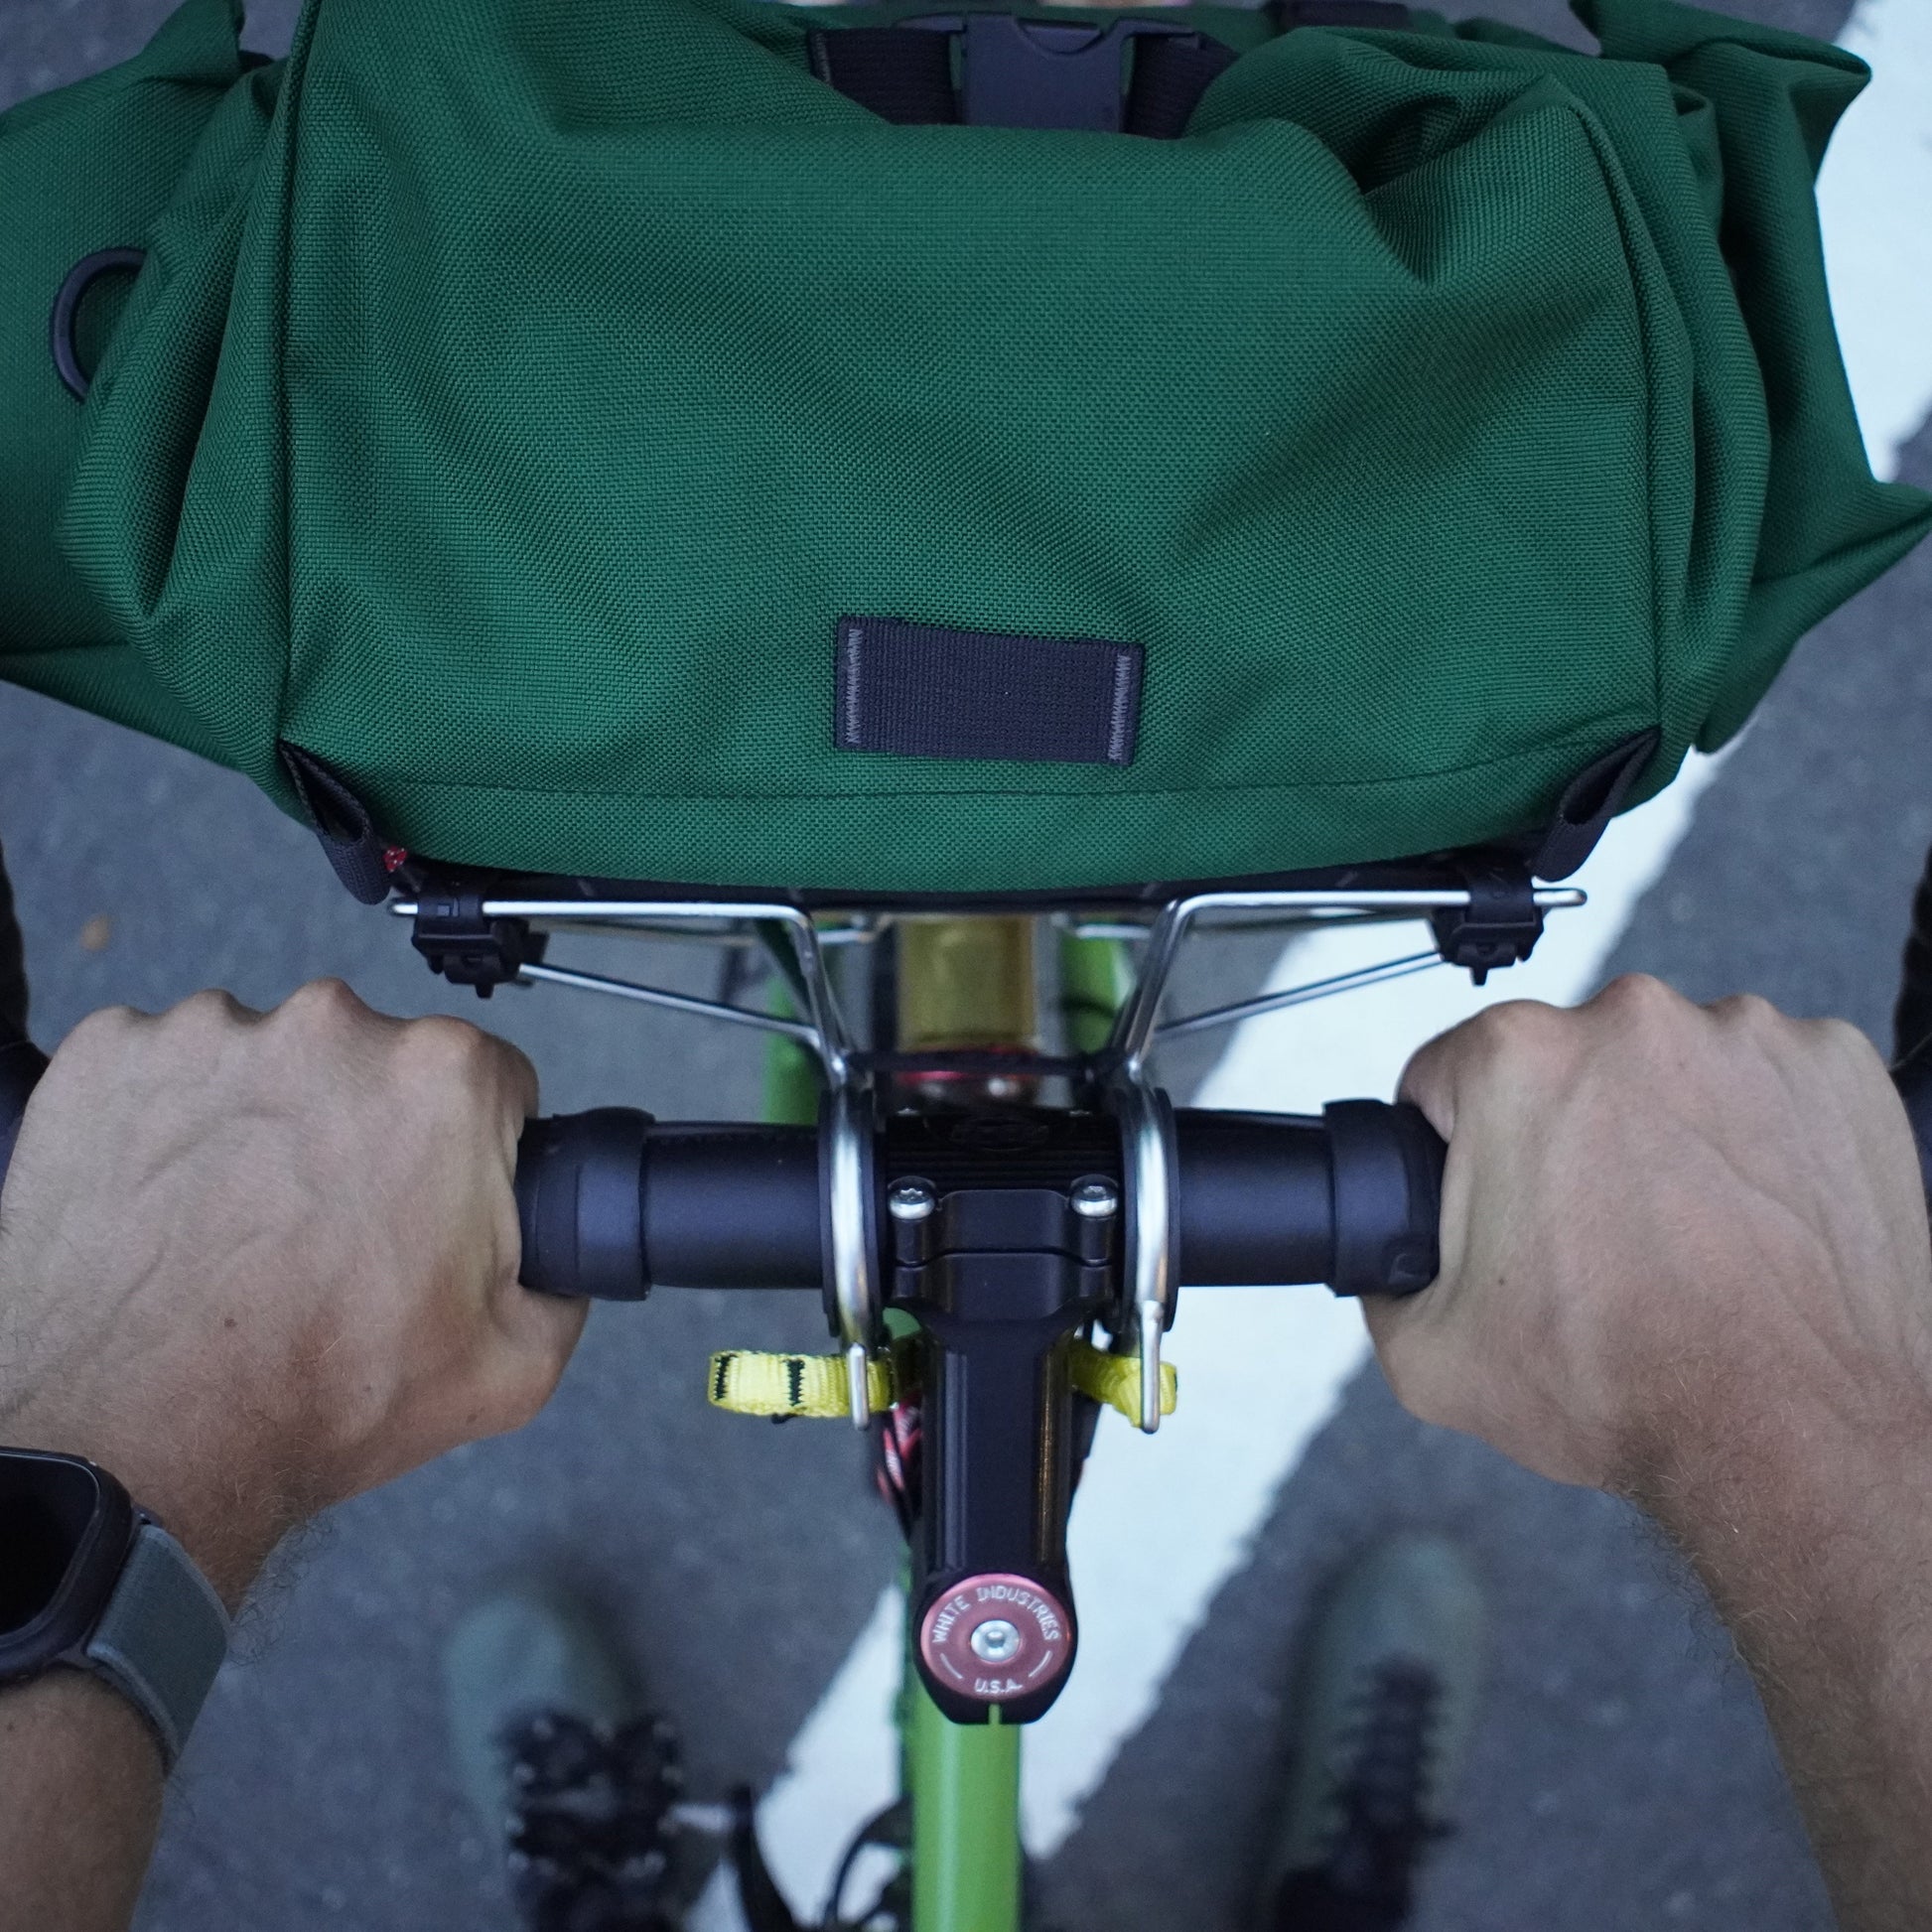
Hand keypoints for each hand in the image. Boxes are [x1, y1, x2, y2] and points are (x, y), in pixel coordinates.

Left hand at [0, 981, 583, 1604]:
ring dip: (257, 1124)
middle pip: (369, 1060)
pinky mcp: (109, 1059)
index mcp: (441, 1079)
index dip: (464, 1147)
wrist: (140, 1441)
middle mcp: (329, 1030)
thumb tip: (562, 1259)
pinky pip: (159, 1071)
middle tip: (327, 1230)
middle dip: (357, 1130)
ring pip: (262, 1060)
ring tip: (238, 1229)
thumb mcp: (511, 1368)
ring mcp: (208, 1036)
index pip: (486, 1077)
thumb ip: (565, 1287)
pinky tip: (170, 1207)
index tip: (422, 1197)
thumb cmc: (309, 1394)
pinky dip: (164, 1126)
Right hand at [1365, 975, 1931, 1502]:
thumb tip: (1386, 1260)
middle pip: (1569, 1063)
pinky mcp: (1839, 1075)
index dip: (1459, 1144)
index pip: (1448, 1072)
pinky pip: (1775, 1086)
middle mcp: (1633, 1023)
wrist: (1792, 1435)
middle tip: (1595, 1235)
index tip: (1502, 1195)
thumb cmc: (1630, 1384)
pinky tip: (1751, 1217)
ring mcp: (1750, 1040)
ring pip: (1675, 1070)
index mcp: (1517, 1061)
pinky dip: (1763, 1138)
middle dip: (1570, 1133)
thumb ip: (1382, 1281)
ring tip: (1685, 1235)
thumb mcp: (1428, 1355)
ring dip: (1671, 1130)